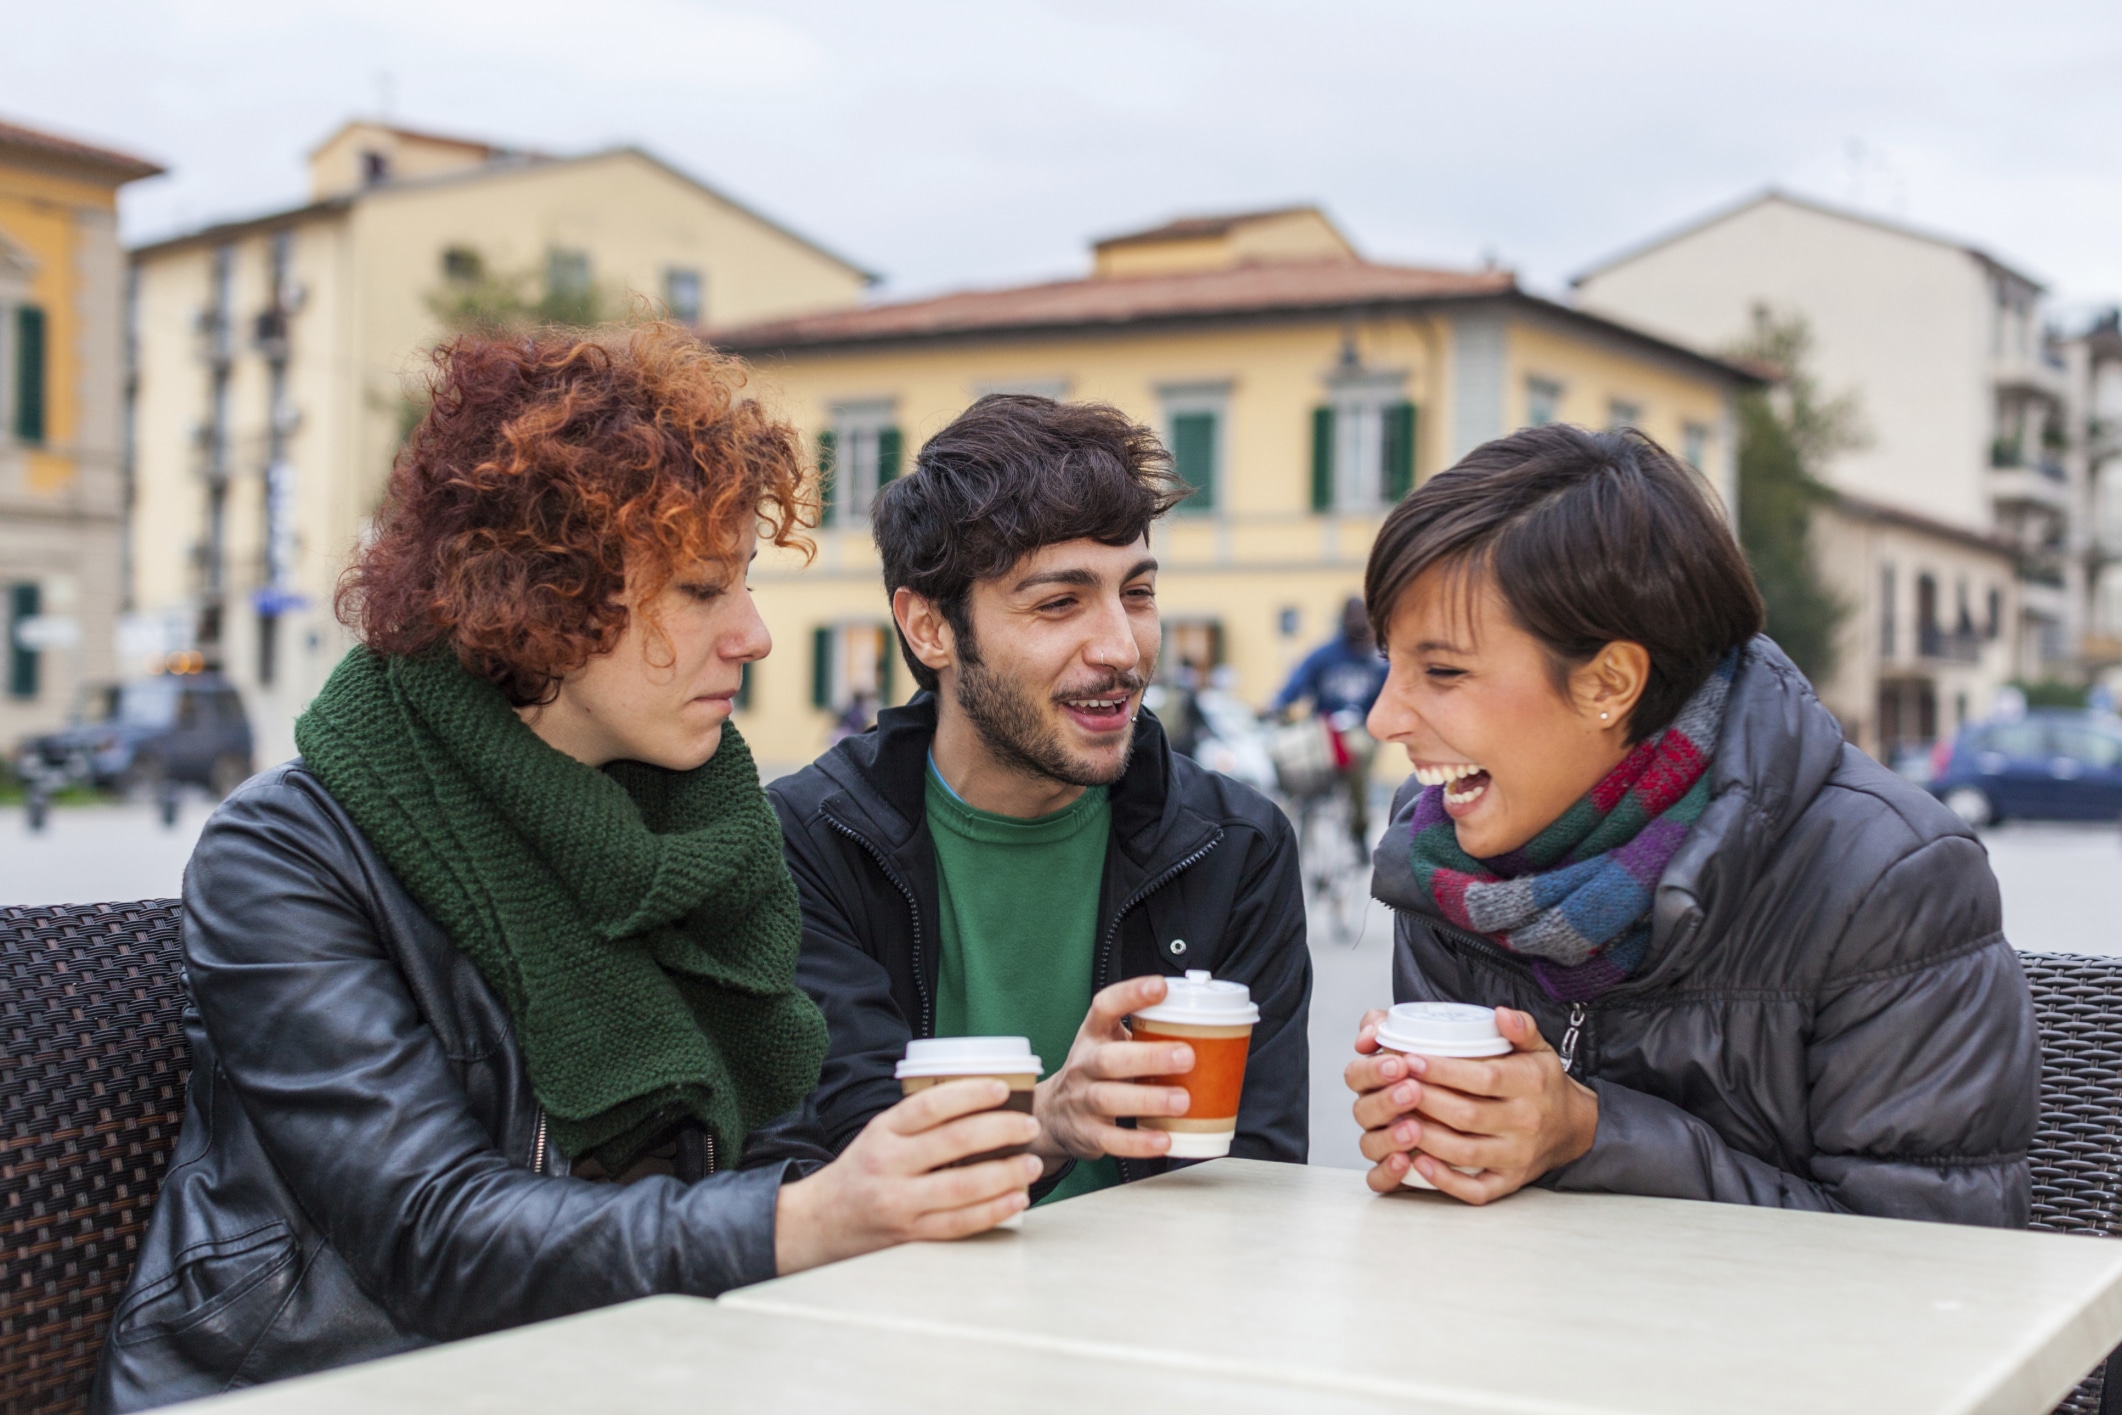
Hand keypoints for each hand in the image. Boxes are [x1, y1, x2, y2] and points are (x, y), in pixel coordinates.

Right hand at [773, 1079, 1041, 1274]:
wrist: (821, 1221)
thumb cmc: (863, 1170)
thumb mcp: (880, 1135)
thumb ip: (920, 1123)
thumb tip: (984, 1103)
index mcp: (882, 1132)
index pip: (928, 1106)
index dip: (968, 1094)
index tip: (1001, 1089)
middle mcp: (888, 1165)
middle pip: (953, 1143)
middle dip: (1000, 1132)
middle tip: (1028, 1126)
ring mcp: (899, 1203)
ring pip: (961, 1187)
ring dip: (1005, 1174)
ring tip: (1032, 1163)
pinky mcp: (910, 1235)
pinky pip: (959, 1223)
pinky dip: (993, 1211)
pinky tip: (1017, 1199)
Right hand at [1031, 975, 1193, 1171]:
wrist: (1052, 1114)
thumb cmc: (1096, 1073)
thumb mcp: (1110, 1044)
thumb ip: (1145, 1035)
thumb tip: (1205, 1027)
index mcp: (1093, 1036)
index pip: (1105, 1006)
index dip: (1131, 994)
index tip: (1161, 987)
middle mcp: (1084, 1065)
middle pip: (1109, 1058)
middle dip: (1149, 1057)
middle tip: (1187, 1056)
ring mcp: (1082, 1100)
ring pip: (1108, 1098)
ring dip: (1148, 1099)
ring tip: (1182, 1101)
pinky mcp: (1087, 1134)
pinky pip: (1111, 1140)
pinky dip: (1138, 1142)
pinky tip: (1164, 1140)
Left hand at [1344, 1006, 1596, 1203]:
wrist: (1572, 1128)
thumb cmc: (1543, 1084)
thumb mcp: (1539, 1049)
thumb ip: (1521, 1027)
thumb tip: (1500, 1013)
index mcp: (1530, 1084)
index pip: (1483, 1078)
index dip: (1443, 1071)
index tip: (1410, 1059)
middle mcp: (1526, 1122)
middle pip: (1467, 1116)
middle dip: (1425, 1101)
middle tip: (1392, 1088)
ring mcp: (1517, 1156)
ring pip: (1465, 1153)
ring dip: (1426, 1138)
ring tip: (1396, 1119)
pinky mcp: (1509, 1182)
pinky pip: (1476, 1189)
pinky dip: (1445, 1180)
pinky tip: (1418, 1162)